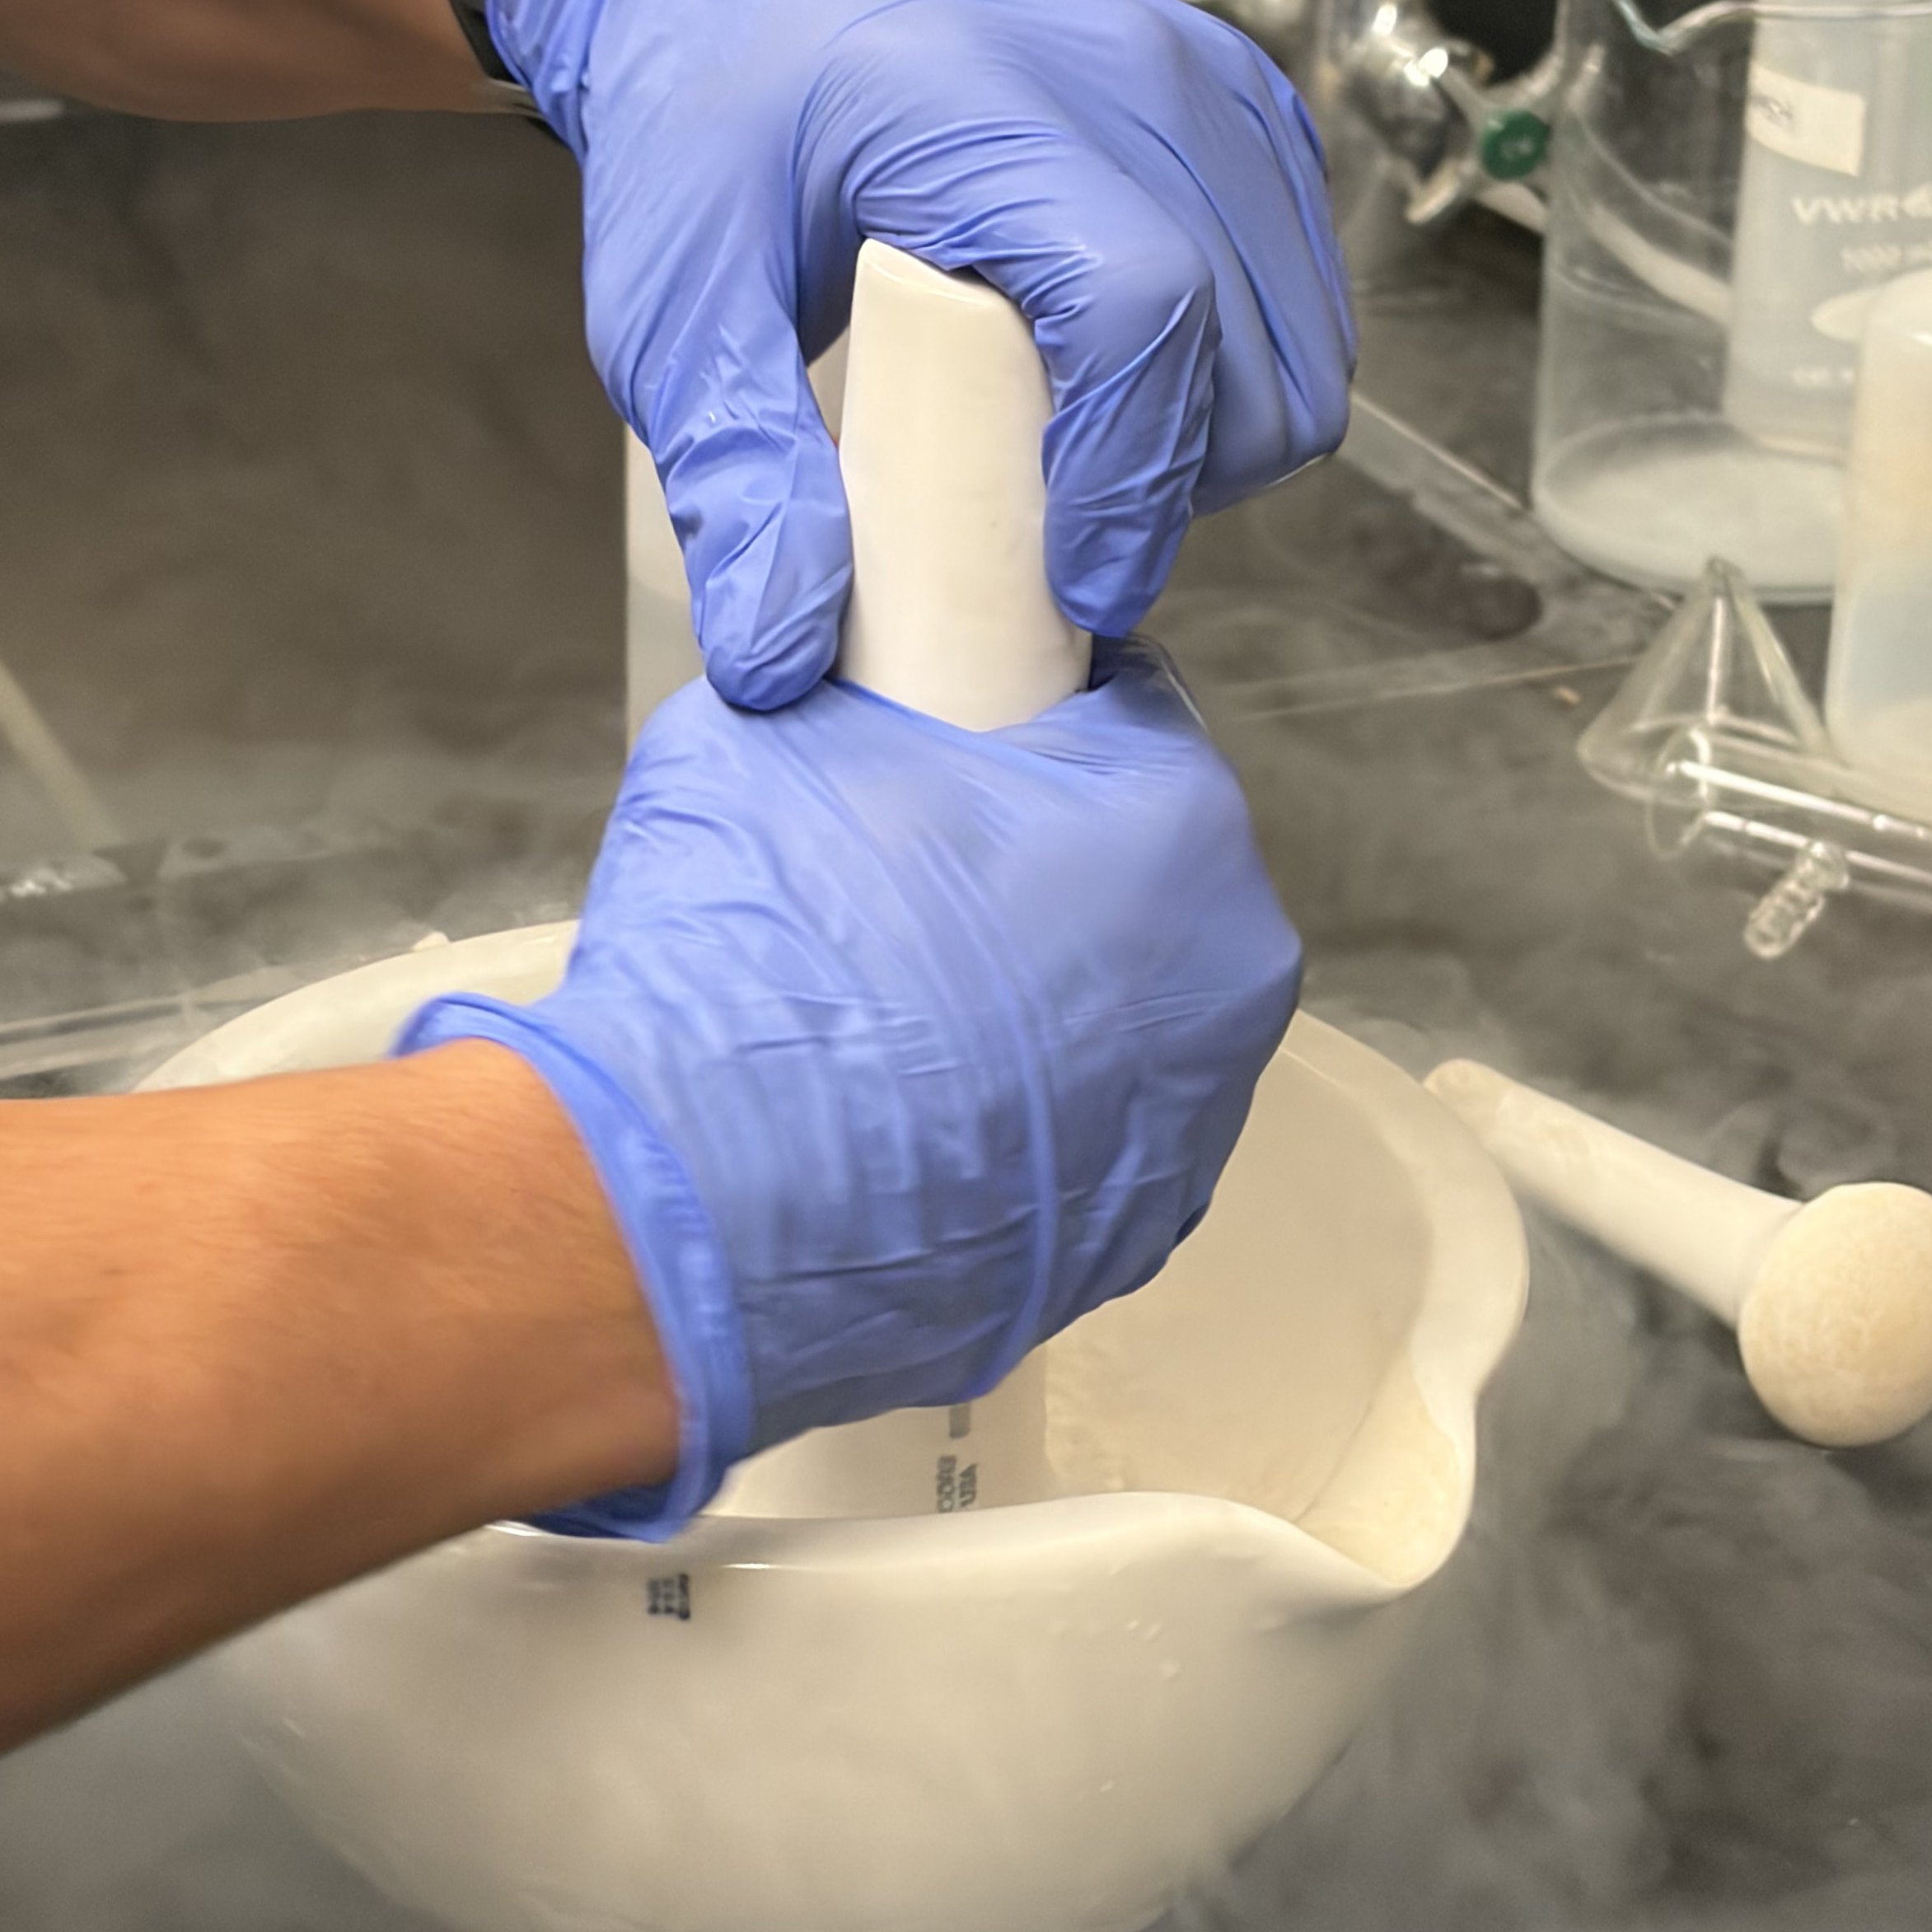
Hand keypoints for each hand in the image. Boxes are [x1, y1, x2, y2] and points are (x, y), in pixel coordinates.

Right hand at [398, 646, 1300, 1535]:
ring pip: (1123, 1009)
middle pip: (1140, 872)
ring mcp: (1196, 1121)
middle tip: (912, 880)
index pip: (1128, 713)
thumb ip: (844, 701)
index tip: (953, 741)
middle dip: (1044, 864)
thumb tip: (824, 693)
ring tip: (901, 1013)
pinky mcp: (1137, 1238)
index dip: (1030, 718)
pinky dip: (1022, 1116)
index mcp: (1176, 817)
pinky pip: (1090, 1132)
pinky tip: (917, 1117)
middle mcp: (1229, 971)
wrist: (702, 1209)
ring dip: (1041, 997)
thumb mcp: (763, 737)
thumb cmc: (756, 946)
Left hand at [493, 0, 1353, 709]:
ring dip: (1218, 437)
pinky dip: (1241, 367)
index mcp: (988, 102)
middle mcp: (1134, 73)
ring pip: (1301, 335)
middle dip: (1176, 487)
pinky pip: (1297, 280)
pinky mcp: (1233, 97)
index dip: (1130, 478)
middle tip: (1058, 545)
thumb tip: (783, 659)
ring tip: (1092, 468)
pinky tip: (1132, 388)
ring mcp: (1203, 76)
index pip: (1144, 310)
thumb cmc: (705, 100)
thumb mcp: (673, 297)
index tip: (1076, 590)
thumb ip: (735, 474)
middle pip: (1254, 348)